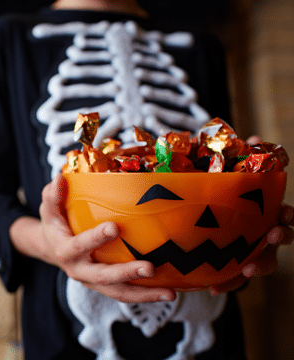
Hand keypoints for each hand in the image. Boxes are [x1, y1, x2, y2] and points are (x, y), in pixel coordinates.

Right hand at [38, 174, 175, 302]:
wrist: (53, 250)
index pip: (79, 246)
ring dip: (144, 294)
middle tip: (150, 267)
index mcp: (65, 251)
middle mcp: (80, 270)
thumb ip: (53, 195)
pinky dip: (146, 293)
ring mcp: (94, 281)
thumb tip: (60, 177)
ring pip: (119, 292)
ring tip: (170, 293)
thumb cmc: (55, 225)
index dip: (95, 238)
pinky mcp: (105, 285)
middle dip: (126, 273)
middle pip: (103, 277)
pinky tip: (168, 290)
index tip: (114, 228)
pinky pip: (125, 292)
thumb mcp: (49, 209)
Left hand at [209, 134, 292, 294]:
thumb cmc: (225, 196)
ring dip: (258, 266)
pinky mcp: (233, 264)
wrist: (206, 217)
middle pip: (279, 241)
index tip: (283, 217)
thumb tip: (254, 137)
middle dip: (278, 241)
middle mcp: (262, 232)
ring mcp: (250, 250)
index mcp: (265, 213)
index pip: (285, 215)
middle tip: (271, 237)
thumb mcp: (230, 176)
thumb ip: (243, 159)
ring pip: (262, 262)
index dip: (287, 217)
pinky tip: (212, 286)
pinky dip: (227, 282)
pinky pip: (234, 276)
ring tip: (247, 270)